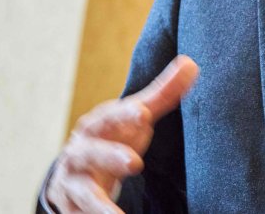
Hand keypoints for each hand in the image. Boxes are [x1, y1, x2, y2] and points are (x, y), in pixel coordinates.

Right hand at [46, 55, 198, 213]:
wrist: (75, 170)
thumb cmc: (113, 137)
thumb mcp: (134, 117)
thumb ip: (162, 95)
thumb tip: (191, 64)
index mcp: (97, 126)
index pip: (109, 117)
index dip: (124, 114)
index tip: (143, 114)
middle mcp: (80, 152)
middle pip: (90, 152)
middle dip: (109, 156)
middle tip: (135, 163)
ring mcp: (73, 181)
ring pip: (82, 192)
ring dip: (99, 205)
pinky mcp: (73, 207)